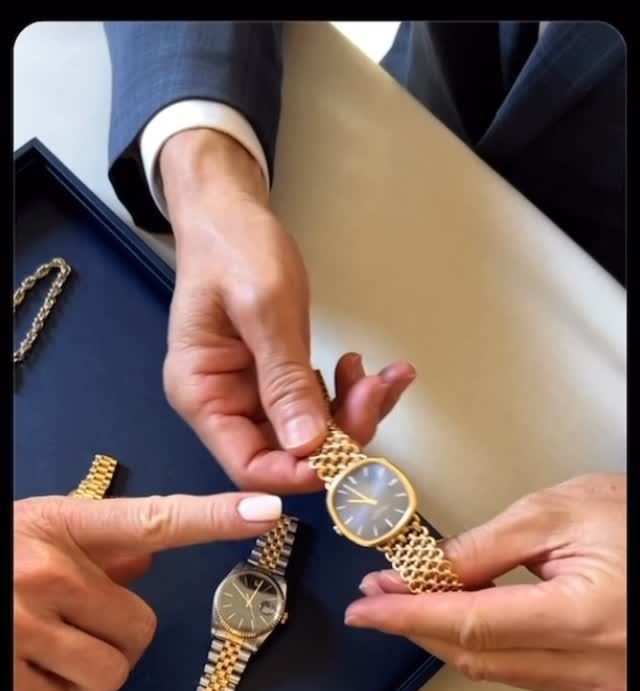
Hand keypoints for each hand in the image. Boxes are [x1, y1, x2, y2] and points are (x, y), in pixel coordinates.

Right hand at [14, 490, 282, 690]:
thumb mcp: (32, 532)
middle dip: (114, 639)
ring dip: (80, 672)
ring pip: (106, 675)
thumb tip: (145, 559)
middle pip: (140, 630)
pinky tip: (15, 667)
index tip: (268, 509)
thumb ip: (94, 547)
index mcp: (62, 525)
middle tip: (73, 627)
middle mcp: (48, 569)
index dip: (214, 516)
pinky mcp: (5, 674)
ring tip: (39, 645)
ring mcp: (24, 623)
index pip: (154, 519)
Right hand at [159, 129, 414, 491]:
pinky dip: (348, 395)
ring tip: (379, 375)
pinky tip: (363, 368)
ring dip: (352, 414)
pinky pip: (317, 407)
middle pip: (285, 454)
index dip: (299, 472)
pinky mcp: (276, 381)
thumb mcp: (263, 307)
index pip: (249, 465)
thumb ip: (285, 378)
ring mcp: (251, 395)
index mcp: (201, 394)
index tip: (347, 454)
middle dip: (339, 436)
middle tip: (375, 392)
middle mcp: (223, 405)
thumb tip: (307, 445)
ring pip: (309, 435)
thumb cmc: (233, 246)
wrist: (228, 210)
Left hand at [345, 474, 625, 690]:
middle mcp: (591, 664)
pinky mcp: (597, 685)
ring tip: (410, 600)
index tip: (366, 608)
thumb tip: (427, 571)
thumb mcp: (564, 512)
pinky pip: (523, 672)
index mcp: (583, 616)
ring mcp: (596, 683)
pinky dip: (483, 646)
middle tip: (378, 597)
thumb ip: (489, 546)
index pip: (471, 623)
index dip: (409, 616)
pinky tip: (460, 619)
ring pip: (496, 670)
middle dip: (416, 627)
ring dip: (445, 637)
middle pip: (476, 657)